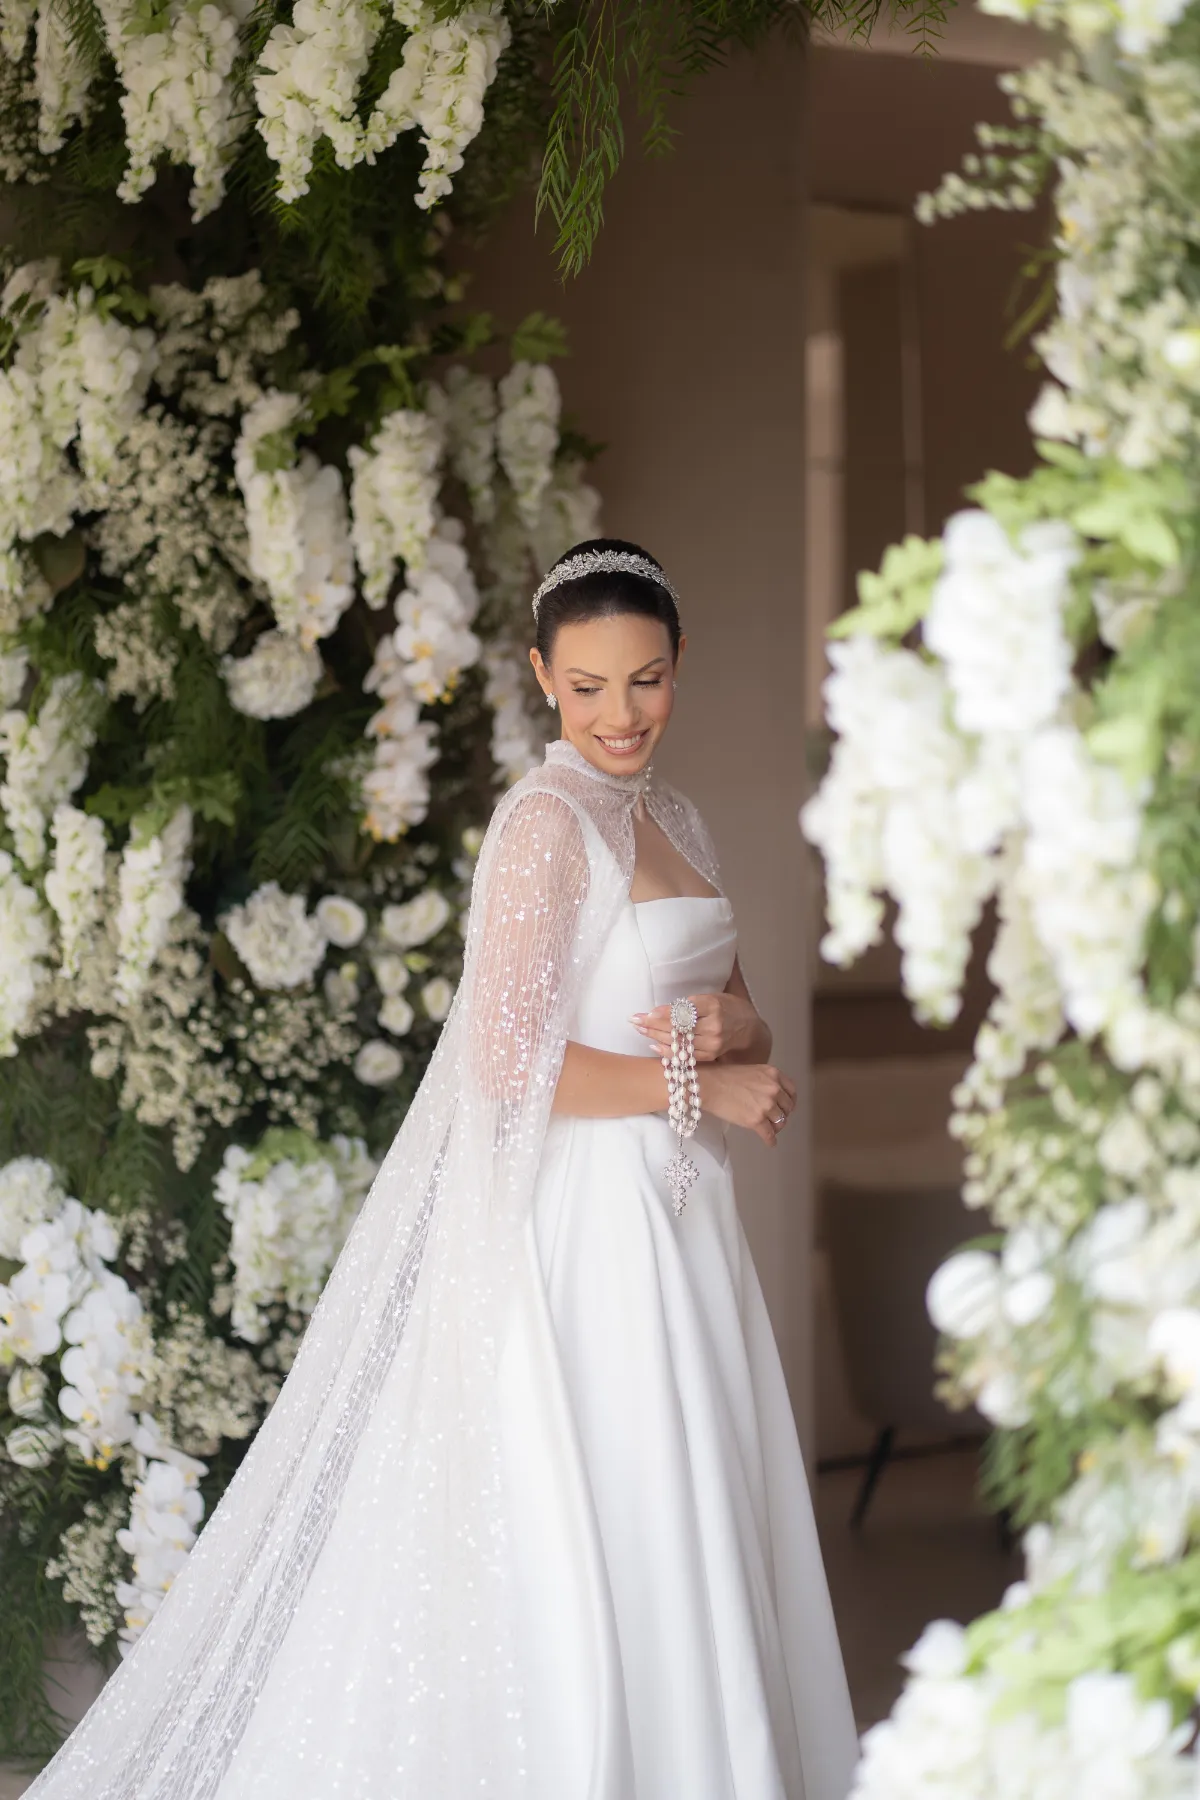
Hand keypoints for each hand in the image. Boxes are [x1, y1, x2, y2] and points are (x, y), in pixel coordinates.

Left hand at [631, 990, 758, 1062]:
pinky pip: (684, 1055)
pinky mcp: (710, 1056)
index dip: (665, 1013)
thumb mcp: (712, 996)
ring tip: (639, 1030)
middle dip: (654, 1024)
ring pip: (679, 1042)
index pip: (685, 1011)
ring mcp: (712, 1043)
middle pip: (679, 1027)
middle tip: (635, 1020)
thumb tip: (661, 1007)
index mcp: (714, 1005)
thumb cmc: (726, 1007)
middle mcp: (714, 1026)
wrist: (748, 1028)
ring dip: (656, 1036)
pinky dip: (667, 1051)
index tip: (648, 1012)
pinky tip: (653, 1044)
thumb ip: (690, 1003)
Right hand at [696, 1063, 797, 1147]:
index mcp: (773, 1074)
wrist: (707, 1085)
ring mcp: (766, 1106)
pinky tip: (770, 1143)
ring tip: (771, 1130)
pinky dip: (771, 1140)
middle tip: (775, 1119)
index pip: (791, 1090)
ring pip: (780, 1122)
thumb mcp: (750, 1070)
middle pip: (787, 1107)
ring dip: (776, 1127)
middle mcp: (774, 1089)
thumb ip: (763, 1081)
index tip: (785, 1106)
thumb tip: (767, 1094)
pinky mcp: (757, 1121)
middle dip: (782, 1114)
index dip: (789, 1100)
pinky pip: (769, 1135)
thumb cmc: (722, 1075)